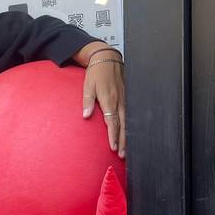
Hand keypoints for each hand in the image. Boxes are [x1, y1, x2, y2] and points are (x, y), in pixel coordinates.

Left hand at [75, 43, 125, 157]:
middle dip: (122, 140)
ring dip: (126, 136)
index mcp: (109, 99)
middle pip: (122, 125)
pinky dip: (129, 127)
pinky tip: (129, 135)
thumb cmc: (96, 73)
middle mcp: (118, 101)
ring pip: (127, 122)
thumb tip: (86, 115)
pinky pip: (129, 115)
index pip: (112, 122)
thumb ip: (87, 101)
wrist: (107, 59)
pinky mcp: (126, 98)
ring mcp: (124, 100)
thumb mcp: (88, 85)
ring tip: (125, 149)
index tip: (113, 146)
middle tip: (121, 154)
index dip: (113, 135)